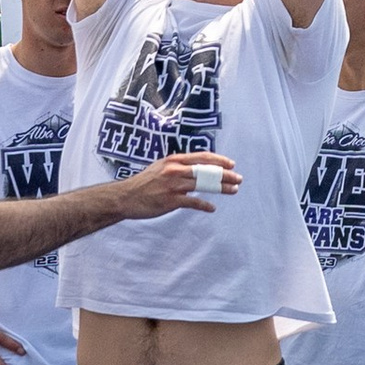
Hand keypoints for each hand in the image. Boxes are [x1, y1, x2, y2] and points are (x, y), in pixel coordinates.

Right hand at [115, 156, 239, 217]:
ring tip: (233, 191)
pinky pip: (193, 202)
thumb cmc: (143, 182)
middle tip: (239, 179)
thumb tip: (195, 167)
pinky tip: (212, 208)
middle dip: (225, 175)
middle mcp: (175, 170)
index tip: (231, 164)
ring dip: (221, 188)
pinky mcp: (170, 200)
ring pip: (203, 185)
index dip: (219, 160)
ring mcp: (173, 185)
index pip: (202, 157)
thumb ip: (178, 166)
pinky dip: (204, 205)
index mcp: (174, 160)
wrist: (124, 197)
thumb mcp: (160, 167)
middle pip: (207, 171)